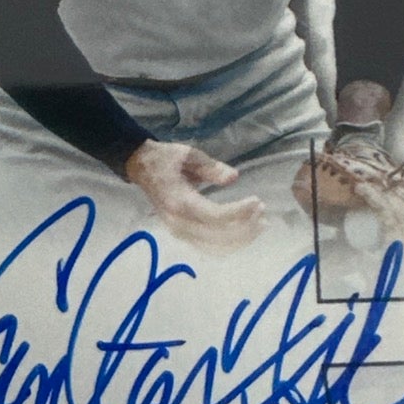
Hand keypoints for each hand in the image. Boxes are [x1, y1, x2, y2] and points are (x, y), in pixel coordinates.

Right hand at [123, 140, 264, 249]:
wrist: (141, 167)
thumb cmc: (166, 159)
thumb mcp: (189, 155)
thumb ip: (211, 167)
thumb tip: (234, 177)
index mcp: (179, 201)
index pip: (215, 216)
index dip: (240, 212)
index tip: (257, 201)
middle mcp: (178, 223)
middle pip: (219, 236)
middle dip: (246, 227)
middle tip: (263, 212)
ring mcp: (179, 232)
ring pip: (216, 247)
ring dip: (241, 239)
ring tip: (260, 224)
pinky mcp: (182, 236)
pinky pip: (209, 248)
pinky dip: (230, 244)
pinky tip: (244, 233)